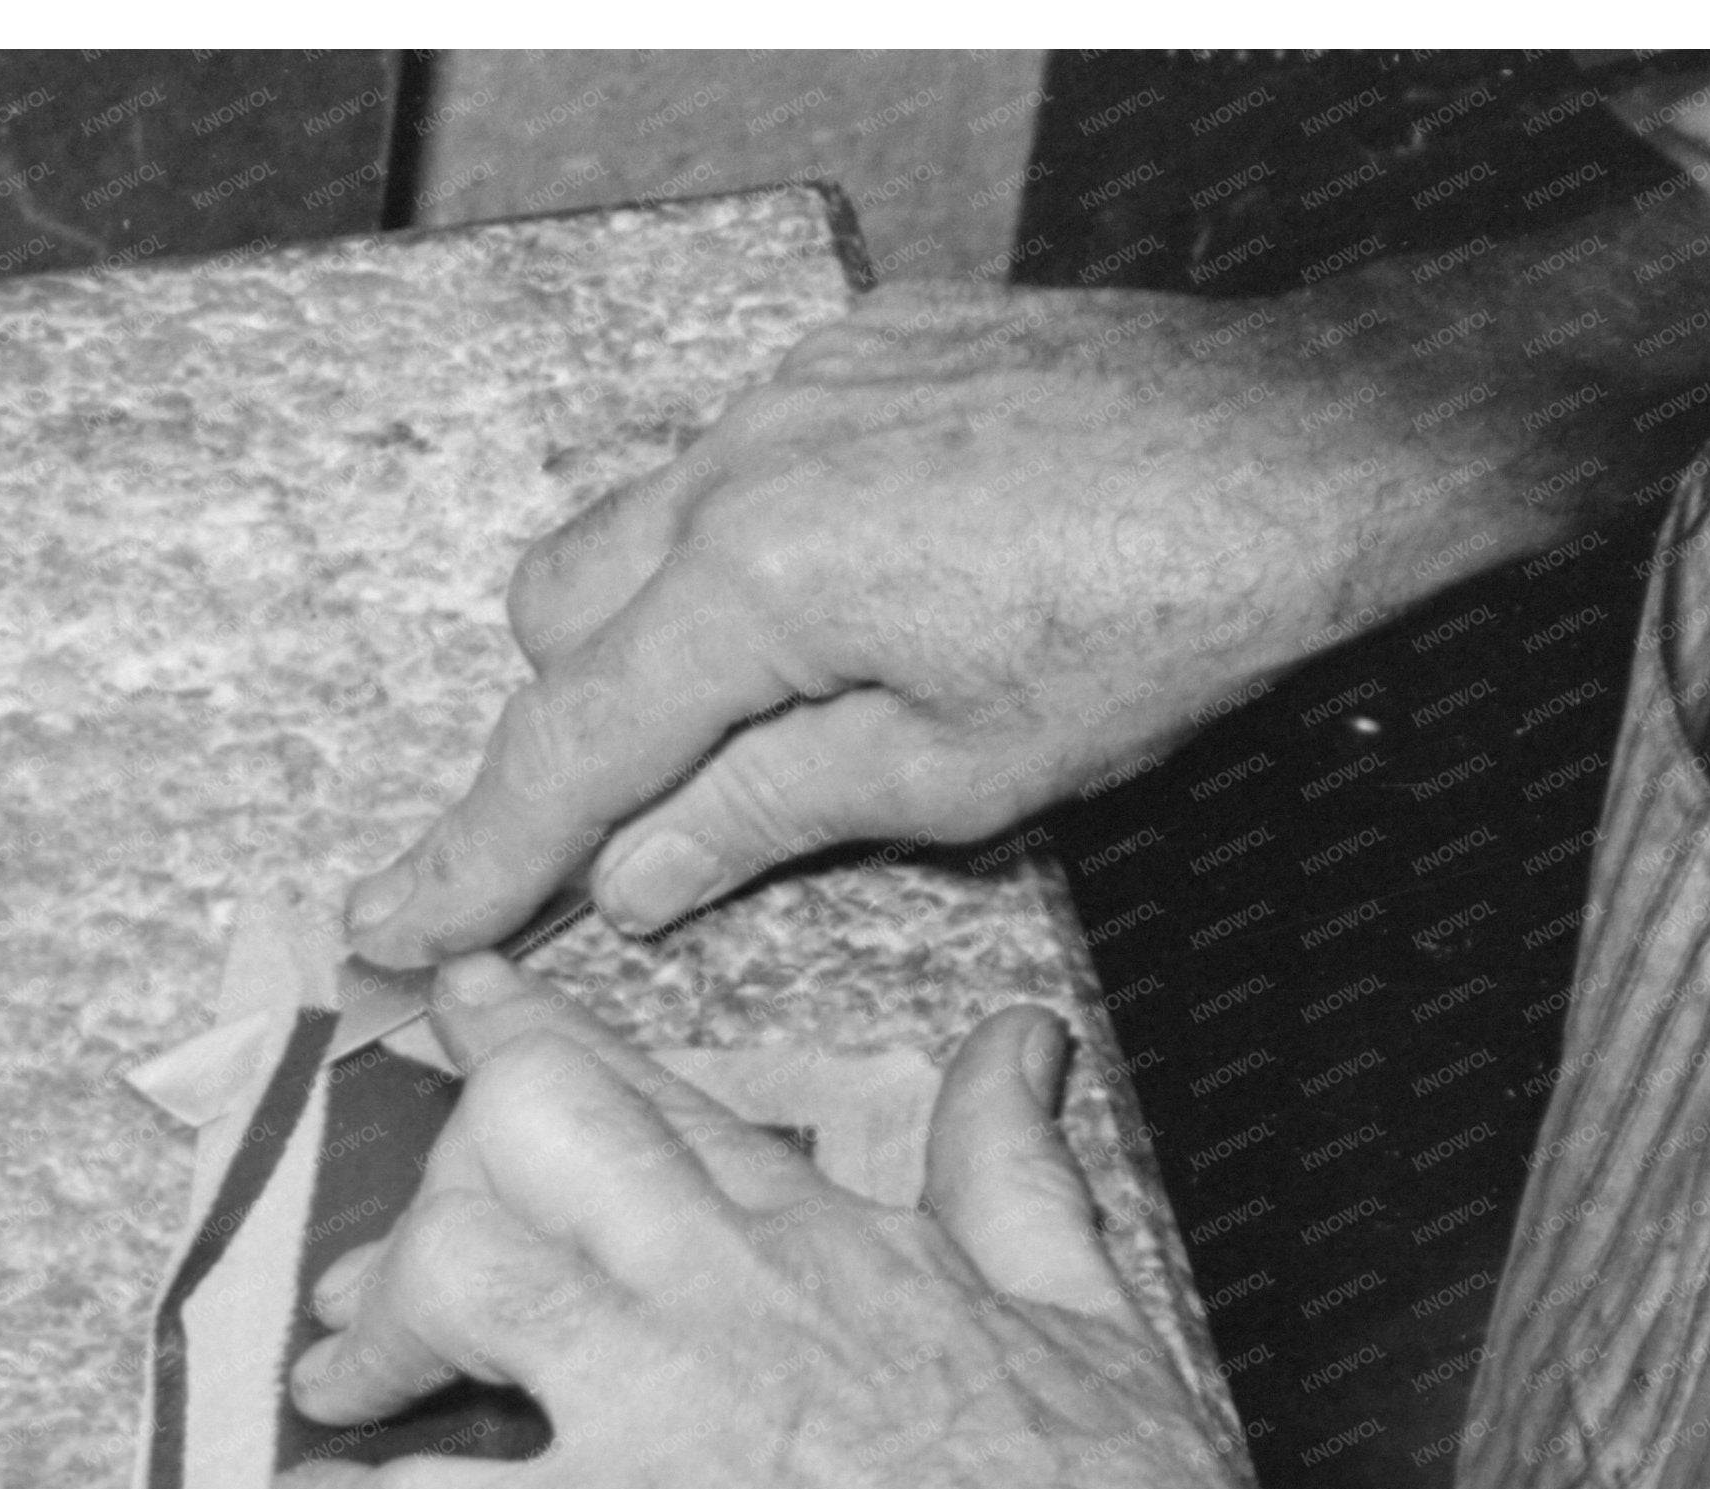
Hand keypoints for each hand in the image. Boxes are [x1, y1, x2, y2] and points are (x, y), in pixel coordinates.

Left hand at [271, 959, 1709, 1488]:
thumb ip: (1014, 1165)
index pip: (647, 1090)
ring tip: (340, 1390)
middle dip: (431, 1172)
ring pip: (453, 1279)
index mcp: (829, 1229)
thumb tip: (1017, 1043)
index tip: (459, 1003)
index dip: (528, 1036)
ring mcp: (666, 1406)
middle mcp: (728, 1284)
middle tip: (370, 1255)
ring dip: (373, 1331)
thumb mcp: (1082, 1304)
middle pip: (525, 1134)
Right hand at [340, 270, 1624, 971]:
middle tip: (642, 829)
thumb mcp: (967, 773)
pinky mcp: (865, 344)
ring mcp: (799, 383)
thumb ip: (768, 812)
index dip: (474, 853)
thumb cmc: (1173, 612)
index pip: (566, 746)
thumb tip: (634, 875)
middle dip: (577, 732)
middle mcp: (744, 459)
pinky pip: (740, 456)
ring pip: (640, 526)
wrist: (1323, 436)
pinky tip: (866, 594)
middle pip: (560, 619)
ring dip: (659, 635)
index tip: (387, 923)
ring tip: (771, 711)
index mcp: (758, 582)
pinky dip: (752, 548)